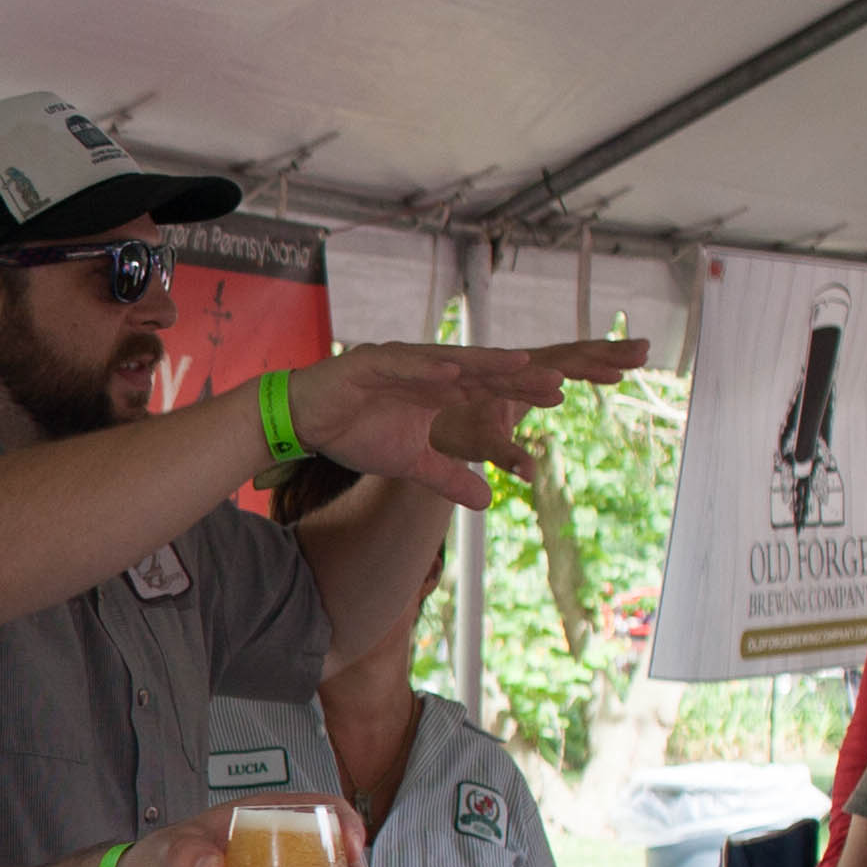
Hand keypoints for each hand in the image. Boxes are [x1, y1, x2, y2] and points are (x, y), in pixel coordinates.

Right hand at [292, 339, 644, 505]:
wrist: (306, 420)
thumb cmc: (357, 432)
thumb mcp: (412, 465)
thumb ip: (450, 479)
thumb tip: (488, 503)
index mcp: (440, 389)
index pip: (489, 389)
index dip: (522, 392)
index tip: (561, 397)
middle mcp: (427, 369)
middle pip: (481, 372)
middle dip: (517, 377)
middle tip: (558, 382)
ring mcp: (401, 363)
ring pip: (449, 363)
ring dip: (484, 365)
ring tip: (520, 367)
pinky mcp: (371, 363)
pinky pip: (404, 366)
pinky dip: (428, 369)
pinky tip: (454, 373)